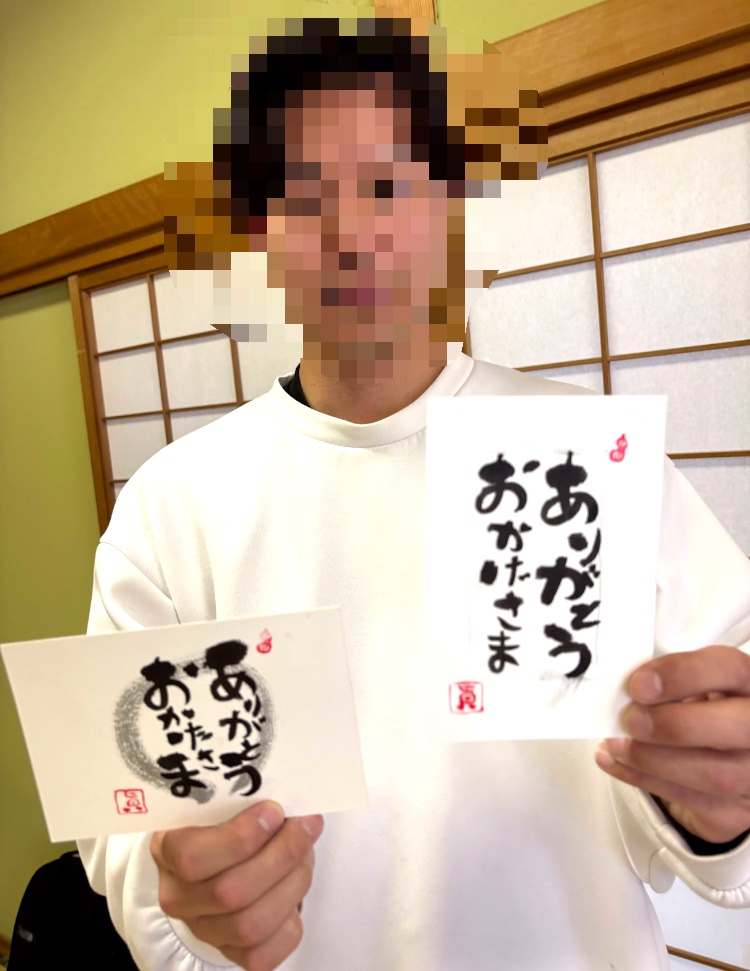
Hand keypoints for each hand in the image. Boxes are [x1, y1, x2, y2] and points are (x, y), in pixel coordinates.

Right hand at [150, 801, 322, 970]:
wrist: (212, 860)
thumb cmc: (221, 822)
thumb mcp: (219, 802)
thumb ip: (244, 800)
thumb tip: (290, 797)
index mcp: (169, 853)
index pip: (193, 858)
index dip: (241, 838)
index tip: (274, 811)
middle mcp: (179, 899)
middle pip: (231, 893)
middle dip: (281, 855)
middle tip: (306, 825)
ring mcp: (204, 931)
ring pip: (251, 925)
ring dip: (292, 883)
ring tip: (306, 852)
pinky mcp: (232, 954)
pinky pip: (264, 955)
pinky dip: (291, 920)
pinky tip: (295, 887)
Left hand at [595, 645, 749, 844]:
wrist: (725, 759)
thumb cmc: (703, 712)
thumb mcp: (694, 685)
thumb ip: (671, 681)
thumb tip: (628, 687)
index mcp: (749, 684)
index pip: (730, 669)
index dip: (683, 674)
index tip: (639, 684)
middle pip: (738, 726)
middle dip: (675, 724)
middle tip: (630, 720)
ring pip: (715, 774)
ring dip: (651, 758)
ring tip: (615, 743)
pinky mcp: (737, 812)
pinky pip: (691, 801)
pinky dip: (642, 779)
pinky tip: (616, 762)